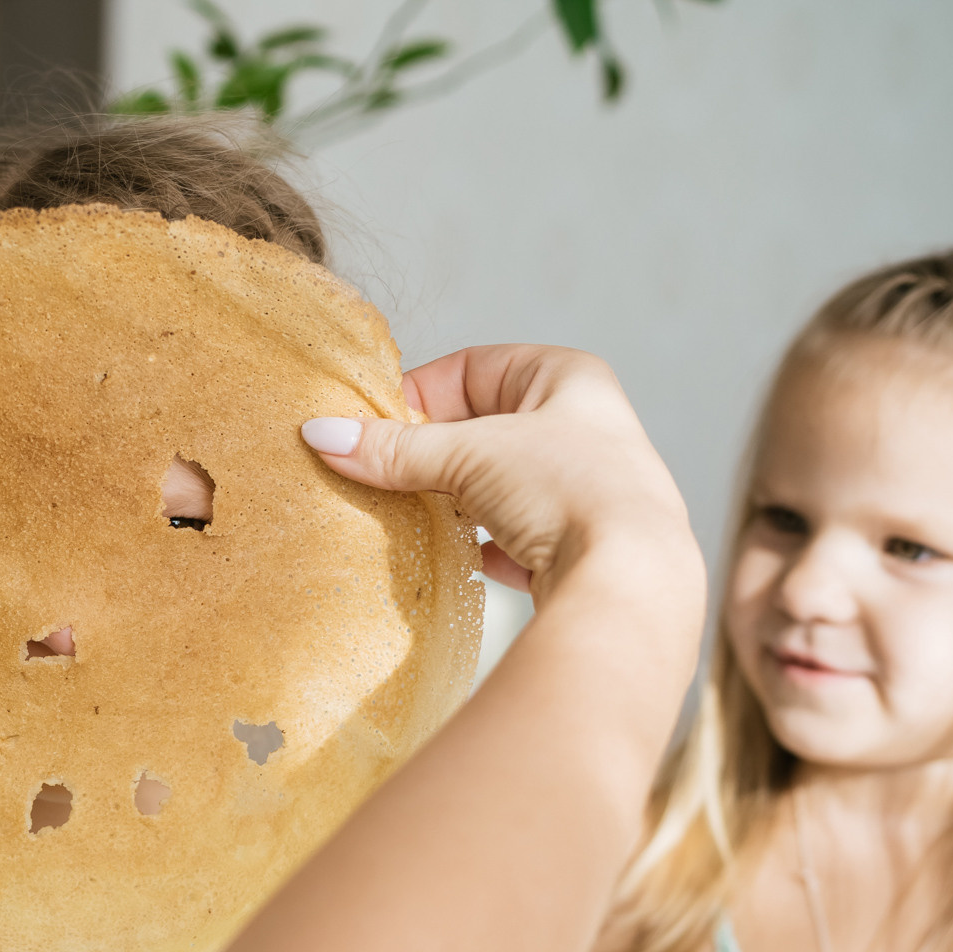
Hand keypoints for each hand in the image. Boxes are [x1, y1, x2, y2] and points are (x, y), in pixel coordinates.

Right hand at [300, 346, 698, 605]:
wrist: (630, 582)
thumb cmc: (567, 489)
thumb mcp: (469, 457)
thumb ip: (394, 449)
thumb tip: (321, 434)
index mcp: (568, 378)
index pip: (472, 368)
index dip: (418, 394)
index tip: (372, 427)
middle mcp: (584, 427)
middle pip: (482, 427)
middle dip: (430, 452)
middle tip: (380, 473)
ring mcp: (583, 490)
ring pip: (494, 485)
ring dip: (450, 501)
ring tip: (409, 516)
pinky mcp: (577, 548)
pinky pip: (510, 538)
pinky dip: (476, 545)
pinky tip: (451, 559)